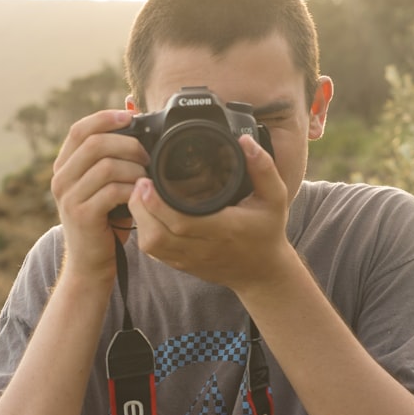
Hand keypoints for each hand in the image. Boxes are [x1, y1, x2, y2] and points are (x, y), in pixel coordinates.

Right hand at [51, 110, 148, 278]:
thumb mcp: (106, 183)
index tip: (131, 117)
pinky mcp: (82, 215)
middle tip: (147, 156)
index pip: (79, 129)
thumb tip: (130, 106)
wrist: (90, 263)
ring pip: (106, 166)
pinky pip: (112, 191)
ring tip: (146, 178)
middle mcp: (60, 179)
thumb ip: (114, 151)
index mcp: (64, 166)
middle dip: (128, 145)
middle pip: (95, 143)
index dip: (105, 118)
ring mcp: (68, 197)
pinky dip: (132, 189)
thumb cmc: (105, 220)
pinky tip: (141, 194)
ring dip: (134, 168)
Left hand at [128, 134, 292, 290]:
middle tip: (139, 182)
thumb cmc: (267, 231)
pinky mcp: (182, 265)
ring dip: (140, 220)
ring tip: (140, 195)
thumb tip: (246, 142)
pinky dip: (146, 231)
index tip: (147, 181)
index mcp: (225, 230)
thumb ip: (264, 168)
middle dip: (140, 208)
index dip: (158, 204)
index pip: (182, 222)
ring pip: (152, 246)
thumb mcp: (274, 197)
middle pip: (158, 236)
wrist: (263, 272)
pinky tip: (147, 213)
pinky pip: (155, 253)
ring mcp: (190, 260)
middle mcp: (204, 248)